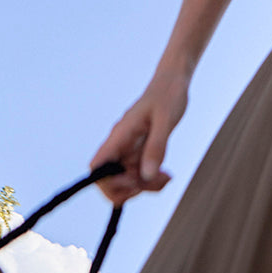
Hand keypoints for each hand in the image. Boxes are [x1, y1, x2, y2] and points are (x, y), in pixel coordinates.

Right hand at [90, 66, 189, 205]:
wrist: (173, 82)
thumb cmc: (168, 95)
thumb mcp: (166, 119)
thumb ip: (156, 147)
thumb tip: (146, 175)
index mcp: (119, 135)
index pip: (97, 167)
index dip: (108, 182)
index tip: (134, 182)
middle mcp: (120, 146)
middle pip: (108, 181)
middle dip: (129, 190)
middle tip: (155, 181)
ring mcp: (129, 152)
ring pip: (126, 183)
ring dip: (145, 187)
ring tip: (167, 177)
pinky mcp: (139, 154)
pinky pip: (139, 177)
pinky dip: (151, 182)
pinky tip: (166, 175)